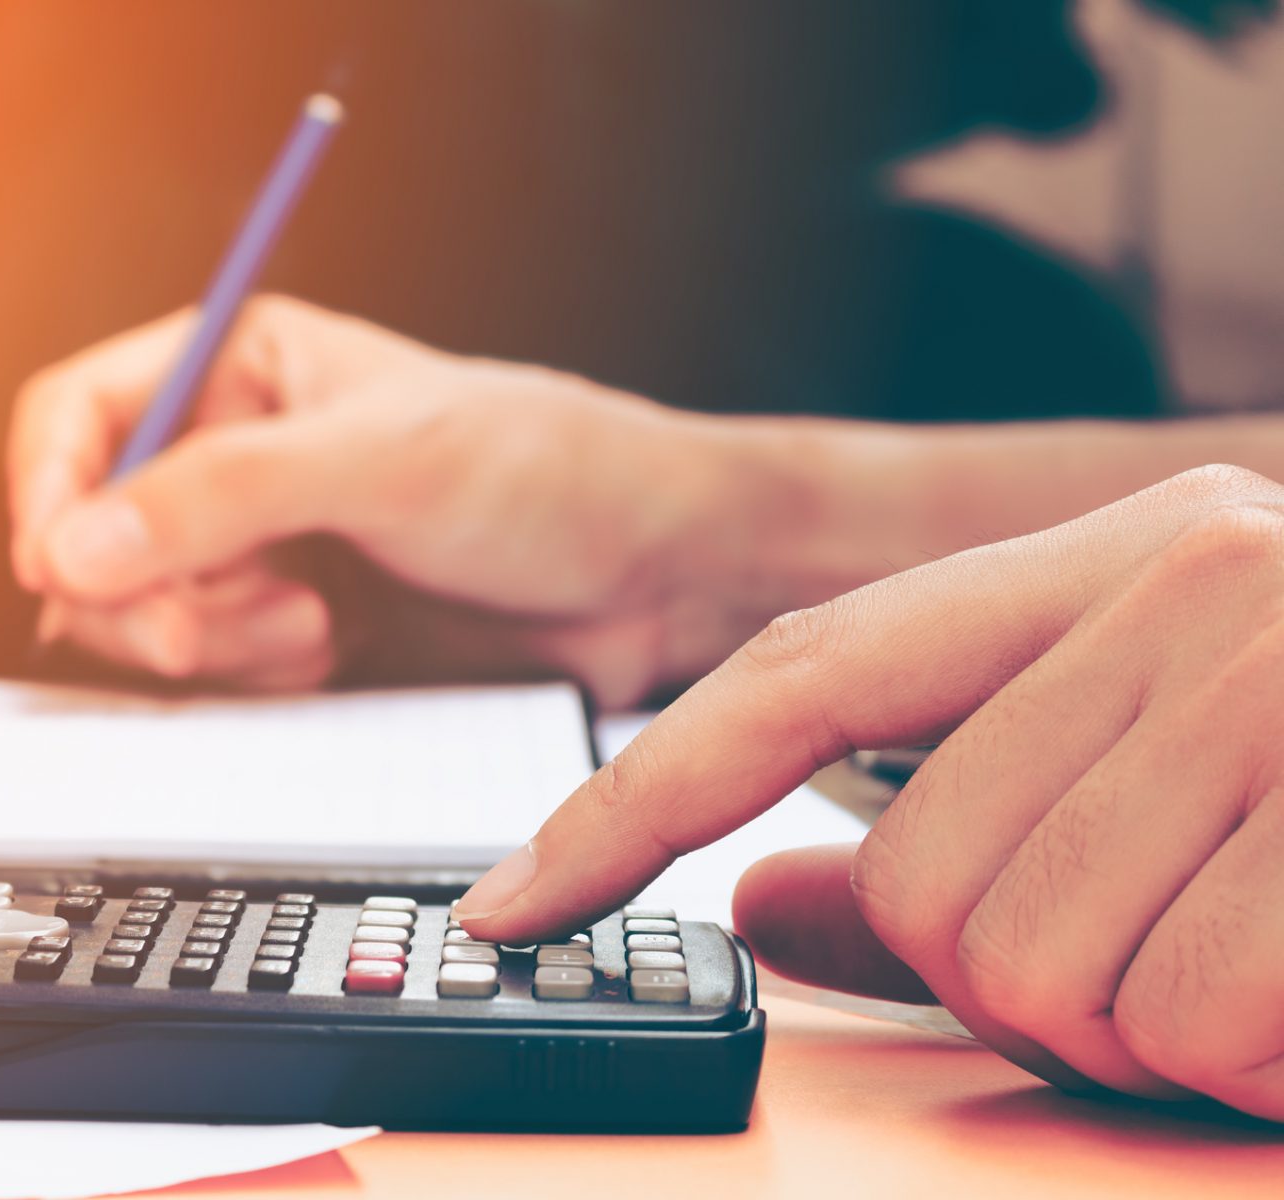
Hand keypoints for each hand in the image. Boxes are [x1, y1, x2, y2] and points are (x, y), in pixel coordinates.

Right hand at [8, 296, 778, 703]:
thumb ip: (224, 494)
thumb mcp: (381, 462)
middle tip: (207, 628)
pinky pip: (206, 667)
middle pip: (92, 531)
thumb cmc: (548, 472)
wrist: (652, 577)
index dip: (49, 490)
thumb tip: (76, 543)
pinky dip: (249, 674)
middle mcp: (235, 452)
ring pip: (141, 609)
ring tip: (310, 626)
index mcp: (243, 366)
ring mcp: (259, 545)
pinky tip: (326, 651)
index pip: (79, 415)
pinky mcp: (289, 624)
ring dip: (209, 638)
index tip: (61, 563)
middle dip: (142, 591)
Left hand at [458, 465, 1283, 1119]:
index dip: (636, 802)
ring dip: (1125, 1027)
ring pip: (1019, 963)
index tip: (513, 900)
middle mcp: (1188, 585)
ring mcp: (1276, 686)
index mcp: (1118, 557)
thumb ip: (946, 839)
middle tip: (1151, 956)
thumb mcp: (1159, 782)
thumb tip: (754, 908)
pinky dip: (1233, 1059)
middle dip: (1003, 977)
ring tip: (1246, 963)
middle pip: (911, 875)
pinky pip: (1175, 1022)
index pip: (803, 674)